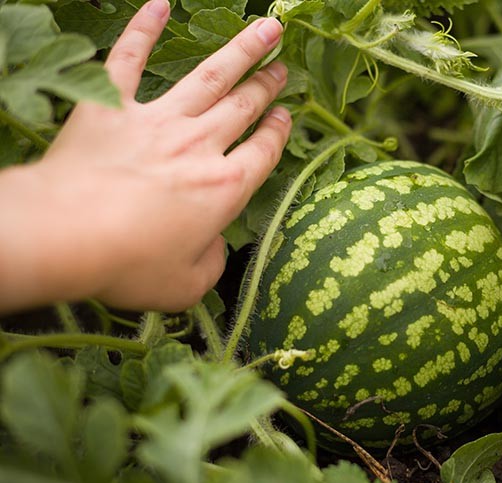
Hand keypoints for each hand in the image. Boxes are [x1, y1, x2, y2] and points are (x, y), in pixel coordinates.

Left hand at [18, 0, 290, 310]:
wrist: (66, 234)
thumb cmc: (129, 265)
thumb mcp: (186, 284)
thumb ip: (211, 262)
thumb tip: (212, 244)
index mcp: (223, 189)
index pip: (263, 152)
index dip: (278, 132)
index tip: (286, 115)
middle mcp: (198, 147)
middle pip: (243, 108)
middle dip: (267, 84)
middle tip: (282, 66)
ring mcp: (157, 122)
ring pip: (209, 77)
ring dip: (240, 51)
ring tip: (264, 29)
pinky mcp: (112, 107)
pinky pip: (130, 60)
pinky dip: (144, 29)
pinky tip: (159, 4)